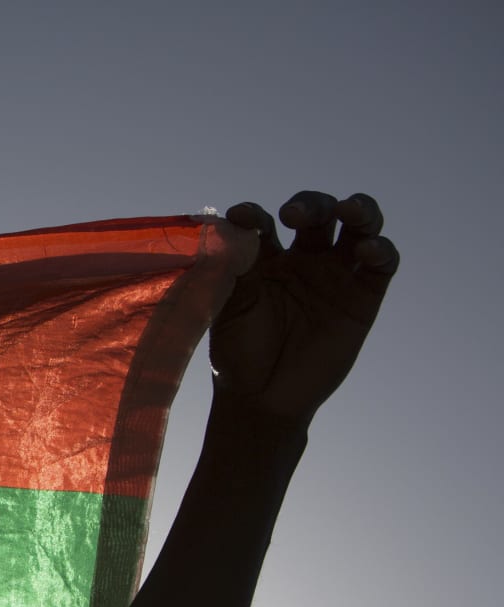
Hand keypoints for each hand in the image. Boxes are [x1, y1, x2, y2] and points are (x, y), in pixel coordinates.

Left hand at [210, 191, 398, 431]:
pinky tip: (367, 249)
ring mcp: (336, 275)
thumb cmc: (238, 351)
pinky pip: (382, 263)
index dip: (255, 214)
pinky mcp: (364, 296)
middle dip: (311, 205)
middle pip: (319, 214)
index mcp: (266, 258)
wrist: (261, 397)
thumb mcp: (229, 306)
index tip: (242, 217)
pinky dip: (380, 249)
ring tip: (348, 210)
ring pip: (359, 227)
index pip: (266, 222)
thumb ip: (234, 266)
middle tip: (294, 215)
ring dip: (360, 210)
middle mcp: (304, 259)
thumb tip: (231, 226)